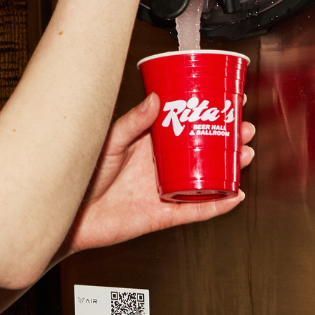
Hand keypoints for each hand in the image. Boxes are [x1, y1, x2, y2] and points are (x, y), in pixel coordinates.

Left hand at [53, 92, 254, 261]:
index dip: (204, 114)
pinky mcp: (163, 214)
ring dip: (228, 168)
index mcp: (145, 144)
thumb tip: (154, 99)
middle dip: (225, 139)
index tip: (225, 100)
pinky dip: (217, 204)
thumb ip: (132, 123)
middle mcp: (157, 165)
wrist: (69, 214)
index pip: (182, 125)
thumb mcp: (109, 141)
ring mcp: (163, 189)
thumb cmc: (80, 175)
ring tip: (245, 155)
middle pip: (200, 151)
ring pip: (204, 178)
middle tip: (243, 128)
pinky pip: (196, 210)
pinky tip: (234, 195)